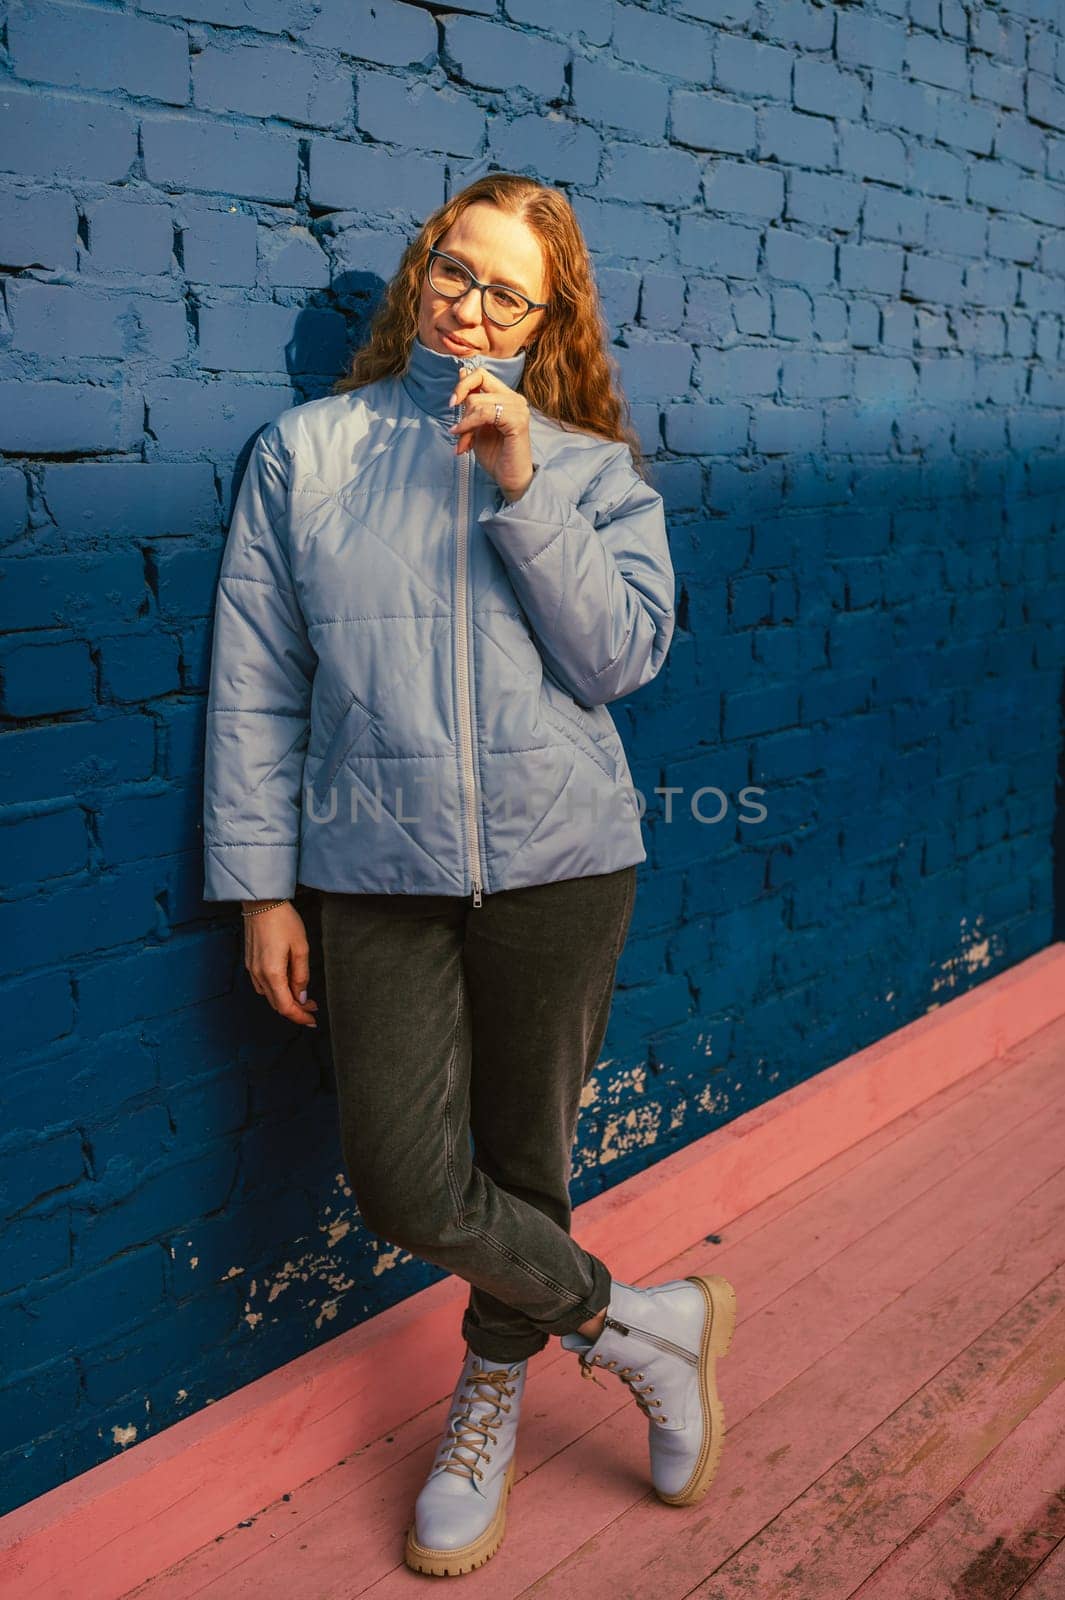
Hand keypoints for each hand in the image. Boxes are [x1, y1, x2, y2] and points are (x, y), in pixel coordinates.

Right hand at [243, 901, 318, 1027]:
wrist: (262, 902)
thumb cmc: (283, 921)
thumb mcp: (301, 948)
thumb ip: (301, 975)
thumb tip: (301, 997)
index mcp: (272, 973)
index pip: (286, 1006)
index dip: (300, 1017)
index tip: (313, 1020)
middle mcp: (258, 975)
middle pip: (277, 1004)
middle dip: (295, 1009)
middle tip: (312, 1007)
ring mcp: (251, 969)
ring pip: (269, 996)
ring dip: (285, 1000)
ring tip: (303, 995)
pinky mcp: (249, 962)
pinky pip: (262, 985)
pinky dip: (276, 990)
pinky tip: (287, 983)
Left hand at [447, 366, 534, 500]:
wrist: (510, 479)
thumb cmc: (496, 456)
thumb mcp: (476, 424)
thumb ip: (471, 401)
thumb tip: (462, 372)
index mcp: (506, 396)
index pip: (481, 374)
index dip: (463, 384)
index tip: (452, 403)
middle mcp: (514, 398)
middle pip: (478, 381)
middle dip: (461, 407)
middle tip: (457, 431)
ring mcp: (518, 408)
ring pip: (477, 401)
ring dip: (464, 424)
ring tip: (463, 444)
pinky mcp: (517, 420)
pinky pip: (485, 414)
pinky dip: (469, 426)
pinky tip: (465, 442)